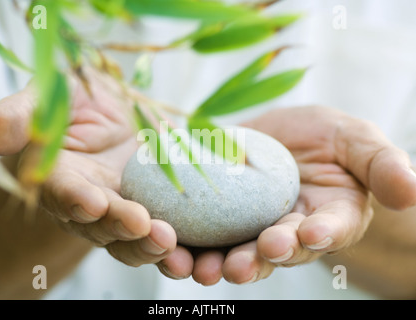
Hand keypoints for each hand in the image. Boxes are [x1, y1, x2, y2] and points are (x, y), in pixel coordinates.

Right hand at [0, 70, 176, 266]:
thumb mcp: (47, 97)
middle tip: (146, 227)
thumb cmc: (74, 101)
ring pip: (134, 238)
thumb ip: (19, 116)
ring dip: (152, 245)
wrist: (111, 110)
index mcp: (59, 177)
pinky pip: (168, 228)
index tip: (91, 202)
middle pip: (102, 224)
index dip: (74, 200)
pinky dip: (183, 240)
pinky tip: (199, 245)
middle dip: (122, 227)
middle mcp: (90, 201)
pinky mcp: (155, 206)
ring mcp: (124, 207)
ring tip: (173, 244)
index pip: (62, 193)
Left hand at [159, 106, 415, 284]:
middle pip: (275, 253)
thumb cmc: (326, 139)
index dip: (318, 235)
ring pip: (235, 254)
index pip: (327, 232)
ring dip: (218, 265)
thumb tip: (411, 193)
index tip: (308, 233)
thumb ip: (381, 164)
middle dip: (261, 260)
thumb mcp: (355, 141)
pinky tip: (170, 243)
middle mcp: (288, 233)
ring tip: (201, 268)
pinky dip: (187, 243)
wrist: (280, 136)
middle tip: (245, 263)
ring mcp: (250, 229)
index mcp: (327, 219)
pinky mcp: (217, 219)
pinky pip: (203, 236)